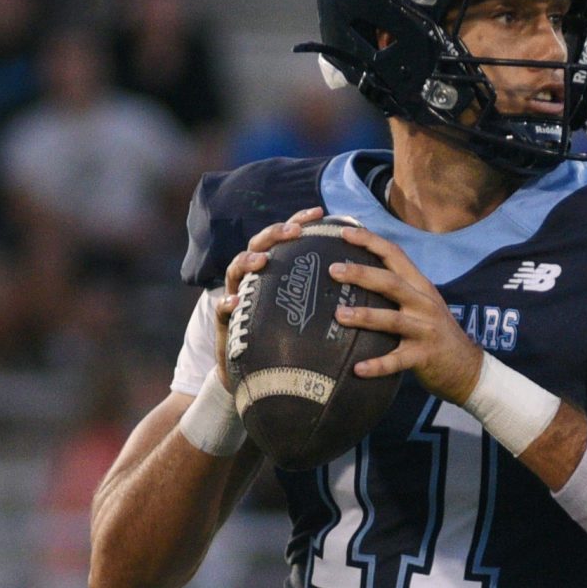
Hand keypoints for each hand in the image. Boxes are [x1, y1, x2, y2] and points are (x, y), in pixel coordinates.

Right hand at [216, 207, 325, 388]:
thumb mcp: (310, 313)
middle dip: (274, 234)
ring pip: (235, 271)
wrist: (261, 375)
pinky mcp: (226, 322)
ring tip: (262, 261)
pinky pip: (222, 310)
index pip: (285, 239)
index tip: (318, 212)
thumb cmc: (290, 339)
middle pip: (258, 246)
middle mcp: (254, 279)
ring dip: (247, 262)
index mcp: (275, 272)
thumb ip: (328, 295)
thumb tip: (364, 277)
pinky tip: (233, 303)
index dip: (298, 221)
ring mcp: (237, 297)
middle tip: (294, 231)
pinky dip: (226, 304)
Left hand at [329, 225, 485, 403]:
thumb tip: (355, 275)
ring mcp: (425, 330)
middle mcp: (424, 304)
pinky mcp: (423, 356)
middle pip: (391, 283)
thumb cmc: (434, 332)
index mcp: (420, 286)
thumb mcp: (421, 304)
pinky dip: (377, 365)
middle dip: (361, 274)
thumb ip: (397, 289)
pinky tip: (358, 369)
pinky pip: (397, 360)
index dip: (370, 241)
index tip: (344, 232)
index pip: (395, 255)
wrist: (467, 367)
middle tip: (333, 270)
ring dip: (365, 315)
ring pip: (393, 319)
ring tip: (339, 314)